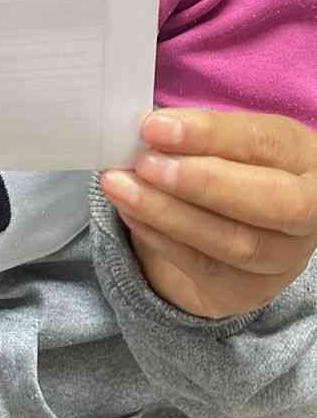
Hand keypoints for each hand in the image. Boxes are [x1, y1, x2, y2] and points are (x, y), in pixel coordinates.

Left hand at [100, 110, 316, 318]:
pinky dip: (159, 236)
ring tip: (121, 185)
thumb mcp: (228, 142)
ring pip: (235, 242)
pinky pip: (203, 266)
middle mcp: (310, 211)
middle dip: (202, 181)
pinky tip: (130, 211)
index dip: (210, 134)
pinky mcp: (251, 290)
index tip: (154, 127)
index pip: (265, 143)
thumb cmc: (232, 166)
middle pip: (273, 202)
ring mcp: (285, 258)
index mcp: (305, 158)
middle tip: (145, 163)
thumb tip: (150, 131)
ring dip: (168, 212)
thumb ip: (200, 136)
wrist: (236, 226)